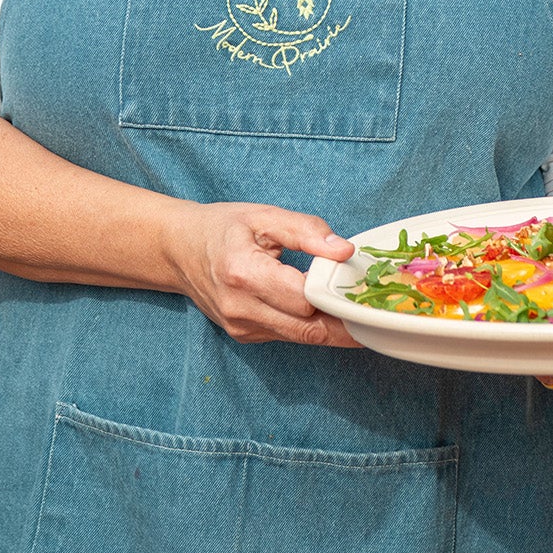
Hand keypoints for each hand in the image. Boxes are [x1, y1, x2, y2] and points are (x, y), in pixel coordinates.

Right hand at [166, 201, 360, 346]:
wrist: (179, 250)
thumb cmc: (223, 227)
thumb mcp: (264, 216)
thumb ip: (306, 230)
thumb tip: (344, 251)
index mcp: (243, 272)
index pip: (303, 297)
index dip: (334, 293)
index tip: (362, 288)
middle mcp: (240, 307)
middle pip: (307, 327)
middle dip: (342, 318)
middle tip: (372, 307)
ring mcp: (241, 327)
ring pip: (301, 337)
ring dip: (329, 325)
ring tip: (354, 307)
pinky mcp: (244, 336)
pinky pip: (288, 336)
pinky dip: (309, 325)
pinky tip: (322, 308)